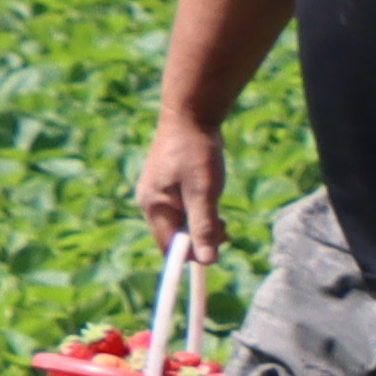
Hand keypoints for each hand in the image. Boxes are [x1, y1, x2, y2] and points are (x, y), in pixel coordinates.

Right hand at [132, 116, 228, 266]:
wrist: (192, 114)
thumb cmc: (196, 152)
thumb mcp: (203, 192)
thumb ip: (204, 227)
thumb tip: (208, 261)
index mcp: (153, 206)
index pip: (168, 247)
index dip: (191, 255)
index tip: (216, 251)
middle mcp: (151, 202)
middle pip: (175, 237)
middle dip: (200, 239)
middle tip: (225, 227)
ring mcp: (159, 193)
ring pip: (182, 223)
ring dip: (203, 225)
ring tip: (221, 214)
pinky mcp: (169, 186)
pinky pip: (184, 210)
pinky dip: (200, 211)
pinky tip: (212, 199)